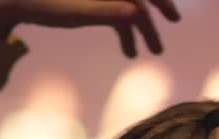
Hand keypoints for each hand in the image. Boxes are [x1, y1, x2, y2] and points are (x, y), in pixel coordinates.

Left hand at [0, 0, 180, 57]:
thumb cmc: (45, 3)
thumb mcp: (77, 12)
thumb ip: (108, 11)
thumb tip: (139, 13)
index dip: (161, 1)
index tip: (172, 21)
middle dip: (152, 19)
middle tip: (160, 46)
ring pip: (128, 6)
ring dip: (138, 29)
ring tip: (146, 53)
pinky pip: (115, 11)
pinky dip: (123, 29)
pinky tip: (128, 50)